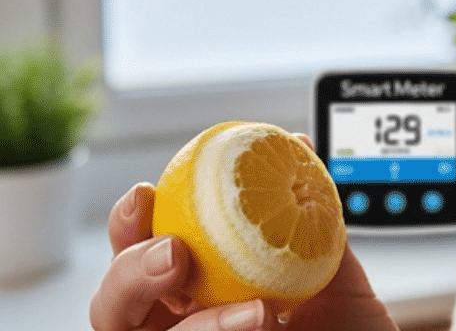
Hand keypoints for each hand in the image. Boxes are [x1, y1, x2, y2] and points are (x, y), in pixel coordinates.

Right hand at [91, 182, 399, 330]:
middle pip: (114, 304)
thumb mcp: (337, 274)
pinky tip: (261, 321)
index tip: (146, 192)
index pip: (141, 255)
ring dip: (191, 321)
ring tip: (255, 310)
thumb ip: (311, 218)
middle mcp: (184, 325)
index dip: (129, 224)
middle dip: (130, 271)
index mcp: (200, 291)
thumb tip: (297, 146)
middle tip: (175, 251)